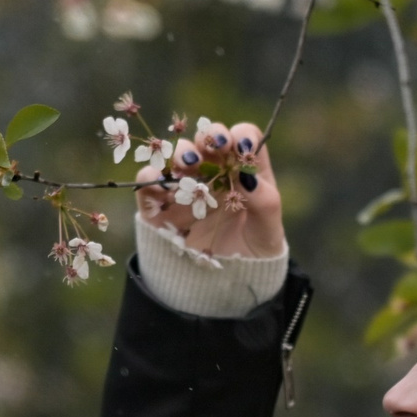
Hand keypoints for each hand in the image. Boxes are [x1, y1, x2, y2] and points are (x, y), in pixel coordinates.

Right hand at [135, 121, 284, 261]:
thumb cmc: (252, 249)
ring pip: (177, 152)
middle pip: (208, 137)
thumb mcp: (267, 229)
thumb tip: (249, 176)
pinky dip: (150, 175)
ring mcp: (185, 183)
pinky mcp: (159, 202)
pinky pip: (148, 180)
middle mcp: (213, 169)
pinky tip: (161, 183)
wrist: (221, 282)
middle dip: (210, 135)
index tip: (242, 147)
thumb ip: (264, 202)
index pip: (243, 137)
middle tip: (215, 145)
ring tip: (189, 163)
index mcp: (243, 169)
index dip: (242, 135)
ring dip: (181, 150)